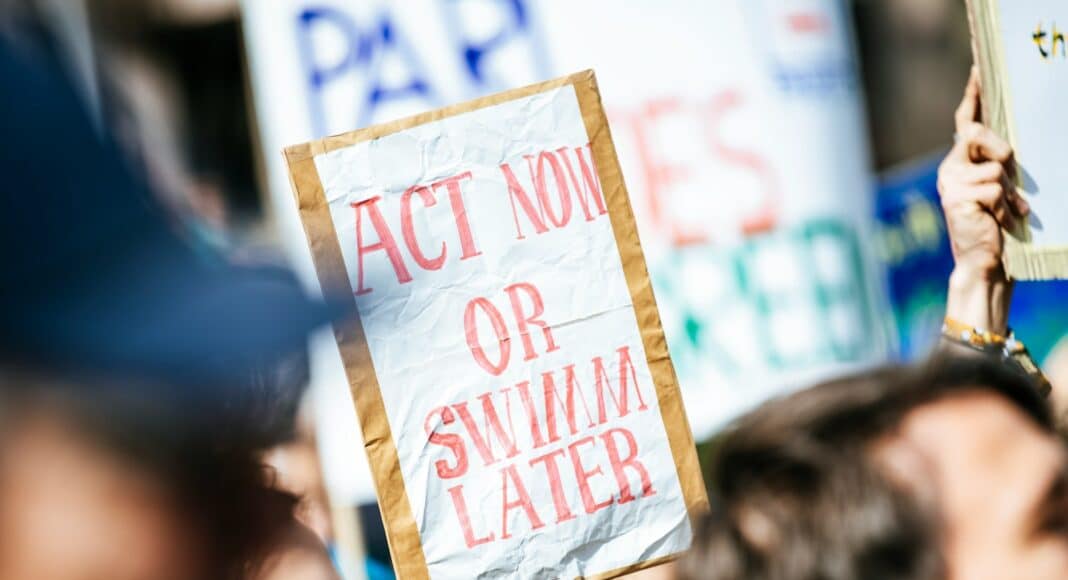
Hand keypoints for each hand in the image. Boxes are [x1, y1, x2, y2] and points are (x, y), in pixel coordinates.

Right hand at [937, 68, 1028, 333]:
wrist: (982, 262)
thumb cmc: (992, 227)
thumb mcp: (995, 189)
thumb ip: (994, 166)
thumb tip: (1008, 150)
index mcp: (956, 164)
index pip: (963, 124)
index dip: (971, 97)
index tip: (978, 70)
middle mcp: (948, 170)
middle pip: (977, 135)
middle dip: (1000, 149)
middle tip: (1008, 164)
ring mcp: (949, 184)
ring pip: (994, 167)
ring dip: (1008, 191)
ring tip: (1003, 212)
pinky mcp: (957, 199)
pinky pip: (995, 188)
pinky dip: (1006, 206)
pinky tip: (1000, 221)